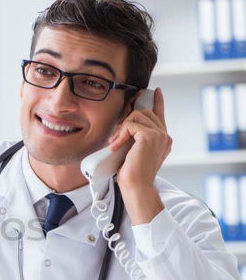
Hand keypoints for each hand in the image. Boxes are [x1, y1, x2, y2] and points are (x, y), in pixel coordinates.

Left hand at [106, 88, 170, 223]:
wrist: (136, 187)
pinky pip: (131, 124)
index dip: (158, 102)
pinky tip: (116, 147)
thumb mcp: (132, 152)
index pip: (160, 115)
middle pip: (144, 112)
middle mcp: (164, 136)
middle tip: (115, 139)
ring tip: (115, 145)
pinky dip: (120, 134)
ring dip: (121, 129)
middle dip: (126, 121)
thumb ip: (134, 139)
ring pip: (136, 116)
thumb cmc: (131, 175)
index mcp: (162, 140)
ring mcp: (159, 135)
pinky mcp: (150, 136)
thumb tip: (123, 128)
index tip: (156, 91)